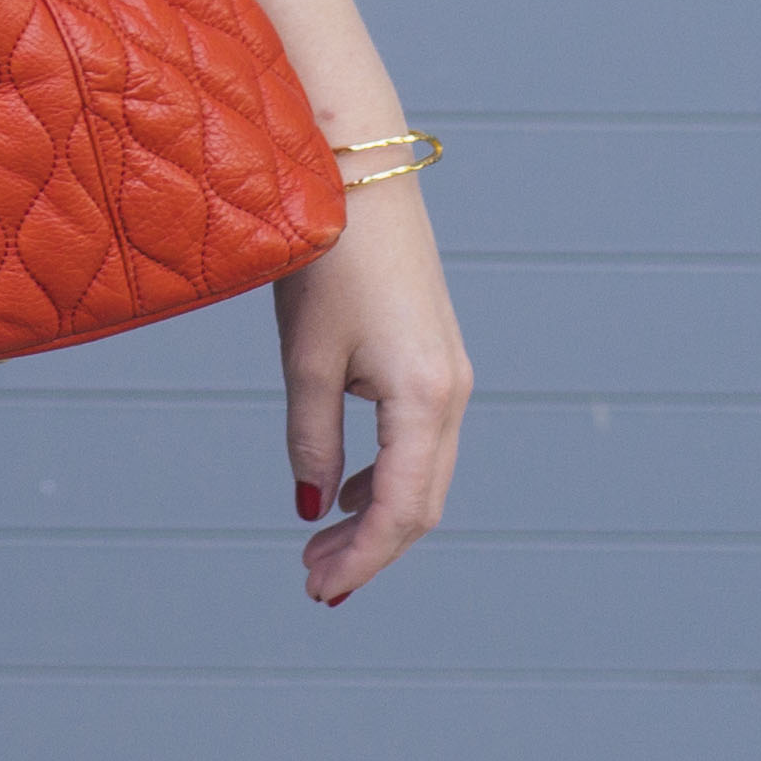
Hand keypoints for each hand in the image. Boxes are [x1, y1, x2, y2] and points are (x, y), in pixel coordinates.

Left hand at [275, 169, 470, 606]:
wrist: (358, 170)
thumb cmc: (327, 261)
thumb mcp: (307, 360)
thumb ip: (312, 441)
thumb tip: (314, 509)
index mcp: (427, 400)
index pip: (403, 512)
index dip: (361, 560)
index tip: (316, 590)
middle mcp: (454, 393)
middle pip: (422, 502)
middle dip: (370, 549)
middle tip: (312, 580)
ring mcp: (451, 372)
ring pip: (426, 473)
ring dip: (378, 514)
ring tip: (320, 543)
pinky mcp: (436, 353)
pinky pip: (422, 438)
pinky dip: (387, 473)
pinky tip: (346, 486)